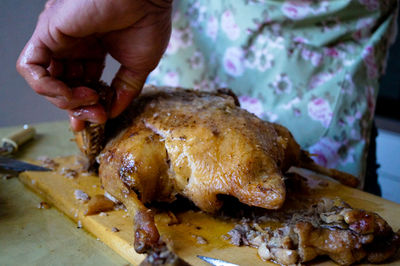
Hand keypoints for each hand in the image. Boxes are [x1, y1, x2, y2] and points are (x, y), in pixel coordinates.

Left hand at [17, 0, 171, 130]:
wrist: (147, 0)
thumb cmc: (147, 24)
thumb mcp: (138, 68)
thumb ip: (123, 92)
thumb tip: (111, 113)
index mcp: (93, 50)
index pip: (80, 83)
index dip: (85, 105)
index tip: (96, 119)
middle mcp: (73, 45)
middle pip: (62, 85)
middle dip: (77, 107)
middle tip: (95, 115)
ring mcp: (59, 39)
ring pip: (44, 80)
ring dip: (63, 101)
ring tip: (88, 101)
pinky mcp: (48, 32)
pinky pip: (31, 68)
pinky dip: (47, 88)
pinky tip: (69, 94)